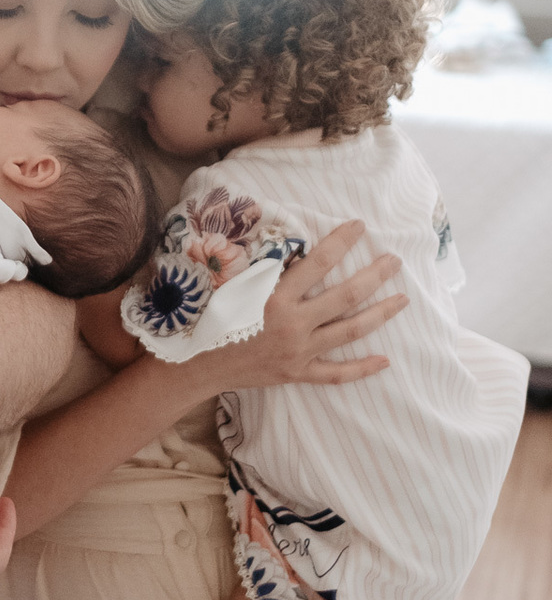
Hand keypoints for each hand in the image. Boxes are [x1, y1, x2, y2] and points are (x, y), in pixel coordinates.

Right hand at [205, 220, 406, 389]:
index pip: (319, 262)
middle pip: (346, 296)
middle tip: (395, 261)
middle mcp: (293, 324)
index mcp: (276, 297)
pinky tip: (385, 360)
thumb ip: (267, 269)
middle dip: (375, 275)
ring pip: (350, 330)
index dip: (342, 241)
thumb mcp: (235, 286)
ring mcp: (299, 351)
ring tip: (402, 299)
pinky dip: (361, 368)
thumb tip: (296, 247)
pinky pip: (336, 373)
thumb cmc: (211, 318)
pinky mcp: (297, 373)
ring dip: (380, 313)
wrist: (196, 364)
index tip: (360, 226)